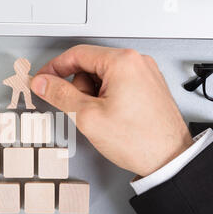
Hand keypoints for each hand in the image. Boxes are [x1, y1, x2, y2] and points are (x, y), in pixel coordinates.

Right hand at [31, 45, 192, 176]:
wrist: (169, 159)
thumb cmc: (139, 140)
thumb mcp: (88, 117)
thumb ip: (60, 95)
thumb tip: (43, 82)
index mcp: (123, 62)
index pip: (76, 54)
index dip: (54, 68)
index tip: (43, 80)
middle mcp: (137, 62)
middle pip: (89, 66)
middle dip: (79, 89)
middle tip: (83, 112)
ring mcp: (144, 74)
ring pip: (102, 78)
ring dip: (93, 97)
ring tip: (103, 119)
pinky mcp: (147, 87)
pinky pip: (116, 86)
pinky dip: (106, 100)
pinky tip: (112, 119)